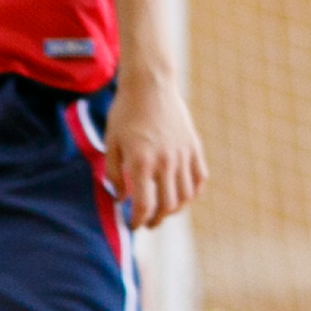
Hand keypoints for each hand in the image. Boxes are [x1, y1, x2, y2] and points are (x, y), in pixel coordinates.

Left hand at [107, 74, 207, 227]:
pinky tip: (182, 196)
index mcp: (141, 162)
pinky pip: (199, 178)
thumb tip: (121, 199)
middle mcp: (165, 161)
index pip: (144, 205)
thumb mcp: (111, 142)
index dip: (139, 221)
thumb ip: (113, 174)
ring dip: (175, 209)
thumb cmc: (125, 113)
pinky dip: (193, 192)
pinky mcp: (194, 147)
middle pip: (167, 205)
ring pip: (185, 196)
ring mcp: (183, 155)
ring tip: (164, 211)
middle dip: (156, 220)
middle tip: (148, 223)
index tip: (134, 225)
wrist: (150, 84)